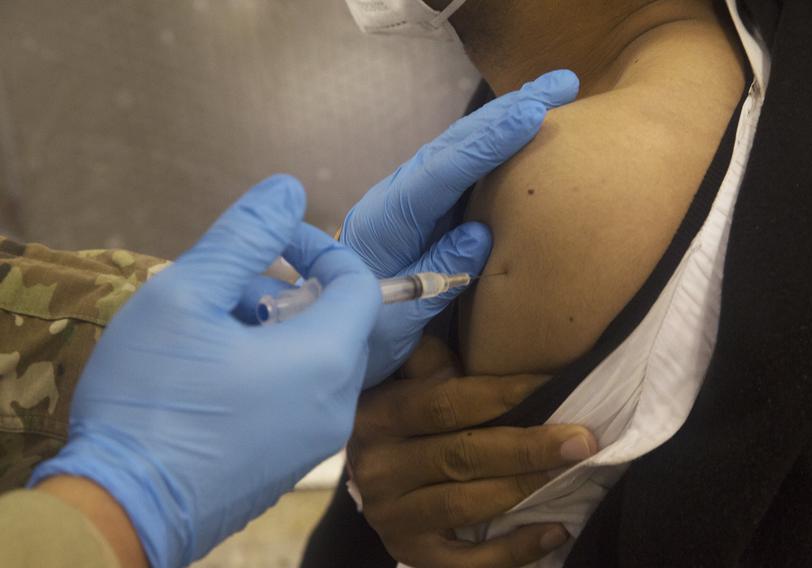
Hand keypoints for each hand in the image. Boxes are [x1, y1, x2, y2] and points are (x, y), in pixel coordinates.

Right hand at [29, 175, 380, 567]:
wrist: (121, 509)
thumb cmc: (149, 398)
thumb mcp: (184, 295)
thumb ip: (242, 236)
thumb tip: (287, 189)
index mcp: (325, 360)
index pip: (360, 284)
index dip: (322, 249)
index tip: (276, 242)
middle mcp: (337, 405)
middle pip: (337, 323)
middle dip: (289, 291)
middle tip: (227, 292)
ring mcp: (317, 441)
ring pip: (316, 361)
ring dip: (274, 331)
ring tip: (209, 334)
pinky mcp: (291, 464)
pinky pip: (300, 398)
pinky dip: (271, 371)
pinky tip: (212, 375)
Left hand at [342, 70, 580, 385]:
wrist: (332, 320)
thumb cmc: (363, 326)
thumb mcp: (399, 313)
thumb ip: (438, 272)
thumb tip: (482, 234)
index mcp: (388, 219)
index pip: (443, 172)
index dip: (489, 143)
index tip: (532, 113)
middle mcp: (400, 194)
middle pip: (456, 143)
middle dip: (509, 111)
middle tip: (562, 84)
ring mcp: (412, 195)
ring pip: (461, 146)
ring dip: (506, 117)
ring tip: (554, 93)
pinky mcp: (424, 204)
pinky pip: (463, 165)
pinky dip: (494, 141)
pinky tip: (524, 128)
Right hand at [348, 338, 597, 567]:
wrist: (375, 474)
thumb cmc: (407, 414)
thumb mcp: (409, 379)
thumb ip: (433, 357)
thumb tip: (472, 303)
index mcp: (379, 415)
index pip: (447, 403)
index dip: (505, 394)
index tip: (556, 385)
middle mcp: (377, 468)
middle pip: (462, 455)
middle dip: (529, 446)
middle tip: (583, 438)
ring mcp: (391, 516)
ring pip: (466, 505)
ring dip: (526, 488)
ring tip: (574, 473)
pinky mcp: (410, 553)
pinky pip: (466, 561)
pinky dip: (514, 549)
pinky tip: (555, 530)